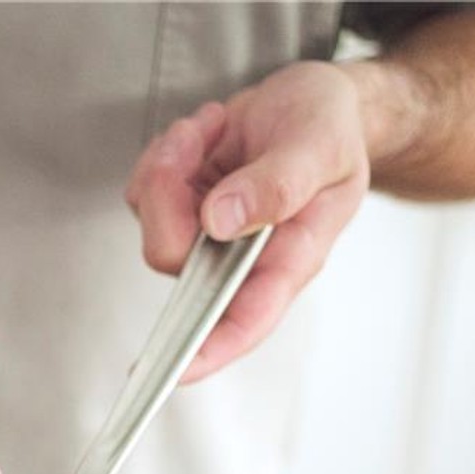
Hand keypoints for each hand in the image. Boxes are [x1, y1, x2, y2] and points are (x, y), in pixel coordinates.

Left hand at [125, 61, 370, 381]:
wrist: (312, 102)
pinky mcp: (179, 210)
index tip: (175, 371)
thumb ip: (278, 186)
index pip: (246, 320)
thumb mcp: (321, 145)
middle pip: (174, 257)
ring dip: (170, 165)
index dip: (208, 351)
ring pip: (152, 222)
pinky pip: (143, 195)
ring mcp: (204, 238)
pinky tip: (201, 136)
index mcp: (288, 257)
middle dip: (170, 194)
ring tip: (214, 129)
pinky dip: (164, 157)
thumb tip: (221, 222)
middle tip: (198, 140)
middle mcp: (240, 258)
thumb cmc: (330, 129)